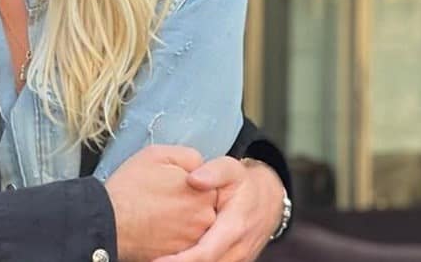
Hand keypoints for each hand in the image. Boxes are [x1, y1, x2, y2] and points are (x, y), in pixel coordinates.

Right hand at [105, 145, 217, 261]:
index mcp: (203, 191)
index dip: (190, 183)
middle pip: (204, 207)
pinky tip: (158, 227)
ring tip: (158, 214)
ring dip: (182, 220)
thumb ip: (189, 157)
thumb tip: (201, 166)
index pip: (210, 185)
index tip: (173, 184)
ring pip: (194, 225)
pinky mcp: (181, 254)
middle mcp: (204, 218)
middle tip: (164, 199)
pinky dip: (173, 235)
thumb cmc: (129, 189)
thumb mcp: (157, 155)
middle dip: (189, 202)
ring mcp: (193, 239)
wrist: (108, 221)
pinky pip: (184, 242)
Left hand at [152, 157, 283, 261]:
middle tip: (151, 261)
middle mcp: (238, 249)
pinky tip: (175, 258)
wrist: (269, 198)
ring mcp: (239, 259)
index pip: (206, 253)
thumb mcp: (230, 169)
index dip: (182, 260)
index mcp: (234, 227)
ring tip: (156, 260)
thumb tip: (193, 179)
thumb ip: (212, 172)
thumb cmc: (243, 183)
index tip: (158, 261)